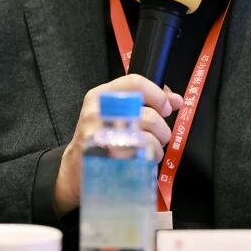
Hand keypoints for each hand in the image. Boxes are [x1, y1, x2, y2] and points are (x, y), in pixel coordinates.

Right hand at [53, 75, 181, 217]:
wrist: (75, 168)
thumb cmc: (100, 137)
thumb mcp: (113, 111)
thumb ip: (142, 101)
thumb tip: (175, 100)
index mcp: (100, 96)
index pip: (135, 83)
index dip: (158, 94)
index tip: (166, 107)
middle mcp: (98, 112)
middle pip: (147, 114)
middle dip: (162, 128)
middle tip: (161, 135)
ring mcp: (102, 136)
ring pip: (148, 137)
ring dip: (158, 146)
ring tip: (152, 149)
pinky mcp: (108, 158)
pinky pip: (142, 155)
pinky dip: (150, 158)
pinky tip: (145, 159)